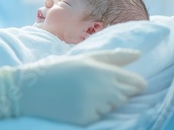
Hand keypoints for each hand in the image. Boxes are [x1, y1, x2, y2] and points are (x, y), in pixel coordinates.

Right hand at [17, 49, 147, 124]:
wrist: (33, 88)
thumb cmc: (62, 69)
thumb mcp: (87, 58)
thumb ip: (115, 56)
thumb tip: (139, 54)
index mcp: (104, 71)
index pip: (136, 83)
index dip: (135, 84)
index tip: (129, 83)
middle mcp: (103, 88)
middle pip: (126, 96)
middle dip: (118, 92)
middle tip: (97, 86)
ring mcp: (95, 105)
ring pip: (113, 106)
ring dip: (105, 102)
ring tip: (84, 93)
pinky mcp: (87, 118)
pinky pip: (99, 116)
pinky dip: (92, 111)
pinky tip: (77, 103)